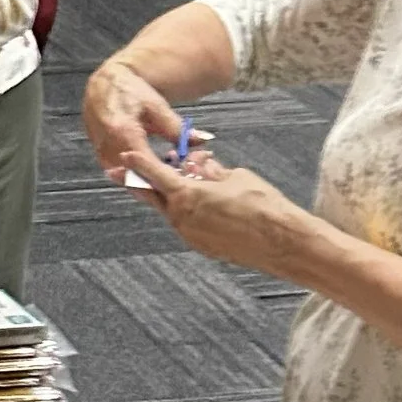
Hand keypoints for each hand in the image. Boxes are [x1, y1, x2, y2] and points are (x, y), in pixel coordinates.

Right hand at [82, 55, 186, 177]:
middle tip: (176, 184)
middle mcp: (108, 144)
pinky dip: (133, 174)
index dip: (164, 175)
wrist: (104, 83)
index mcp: (123, 131)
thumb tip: (201, 140)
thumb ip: (177, 128)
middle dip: (155, 183)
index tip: (181, 179)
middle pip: (134, 176)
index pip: (145, 164)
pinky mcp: (99, 154)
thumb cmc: (129, 90)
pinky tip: (149, 172)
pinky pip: (118, 172)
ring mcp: (100, 151)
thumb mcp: (156, 106)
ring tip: (164, 179)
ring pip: (125, 178)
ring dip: (144, 181)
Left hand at [123, 138, 305, 274]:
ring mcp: (190, 236)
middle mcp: (182, 218)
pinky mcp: (202, 246)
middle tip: (119, 173)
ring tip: (175, 182)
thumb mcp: (236, 177)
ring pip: (170, 211)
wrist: (282, 242)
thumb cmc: (262, 205)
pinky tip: (198, 203)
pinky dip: (185, 211)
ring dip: (167, 196)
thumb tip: (200, 165)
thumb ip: (211, 171)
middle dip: (138, 182)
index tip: (125, 154)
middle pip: (153, 196)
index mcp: (187, 196)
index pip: (155, 175)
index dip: (139, 162)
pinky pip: (186, 224)